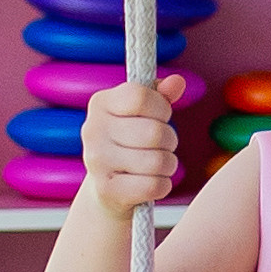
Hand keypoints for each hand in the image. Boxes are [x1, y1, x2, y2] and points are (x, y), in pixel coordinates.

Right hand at [80, 74, 183, 214]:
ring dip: (168, 164)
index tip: (160, 116)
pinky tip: (152, 182)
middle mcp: (92, 129)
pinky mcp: (106, 190)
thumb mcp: (143, 114)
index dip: (161, 108)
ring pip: (158, 161)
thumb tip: (177, 82)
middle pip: (155, 132)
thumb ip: (161, 95)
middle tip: (161, 145)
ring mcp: (96, 161)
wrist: (107, 188)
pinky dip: (163, 185)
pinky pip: (154, 186)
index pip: (141, 96)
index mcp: (101, 103)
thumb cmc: (130, 143)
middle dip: (169, 140)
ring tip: (158, 164)